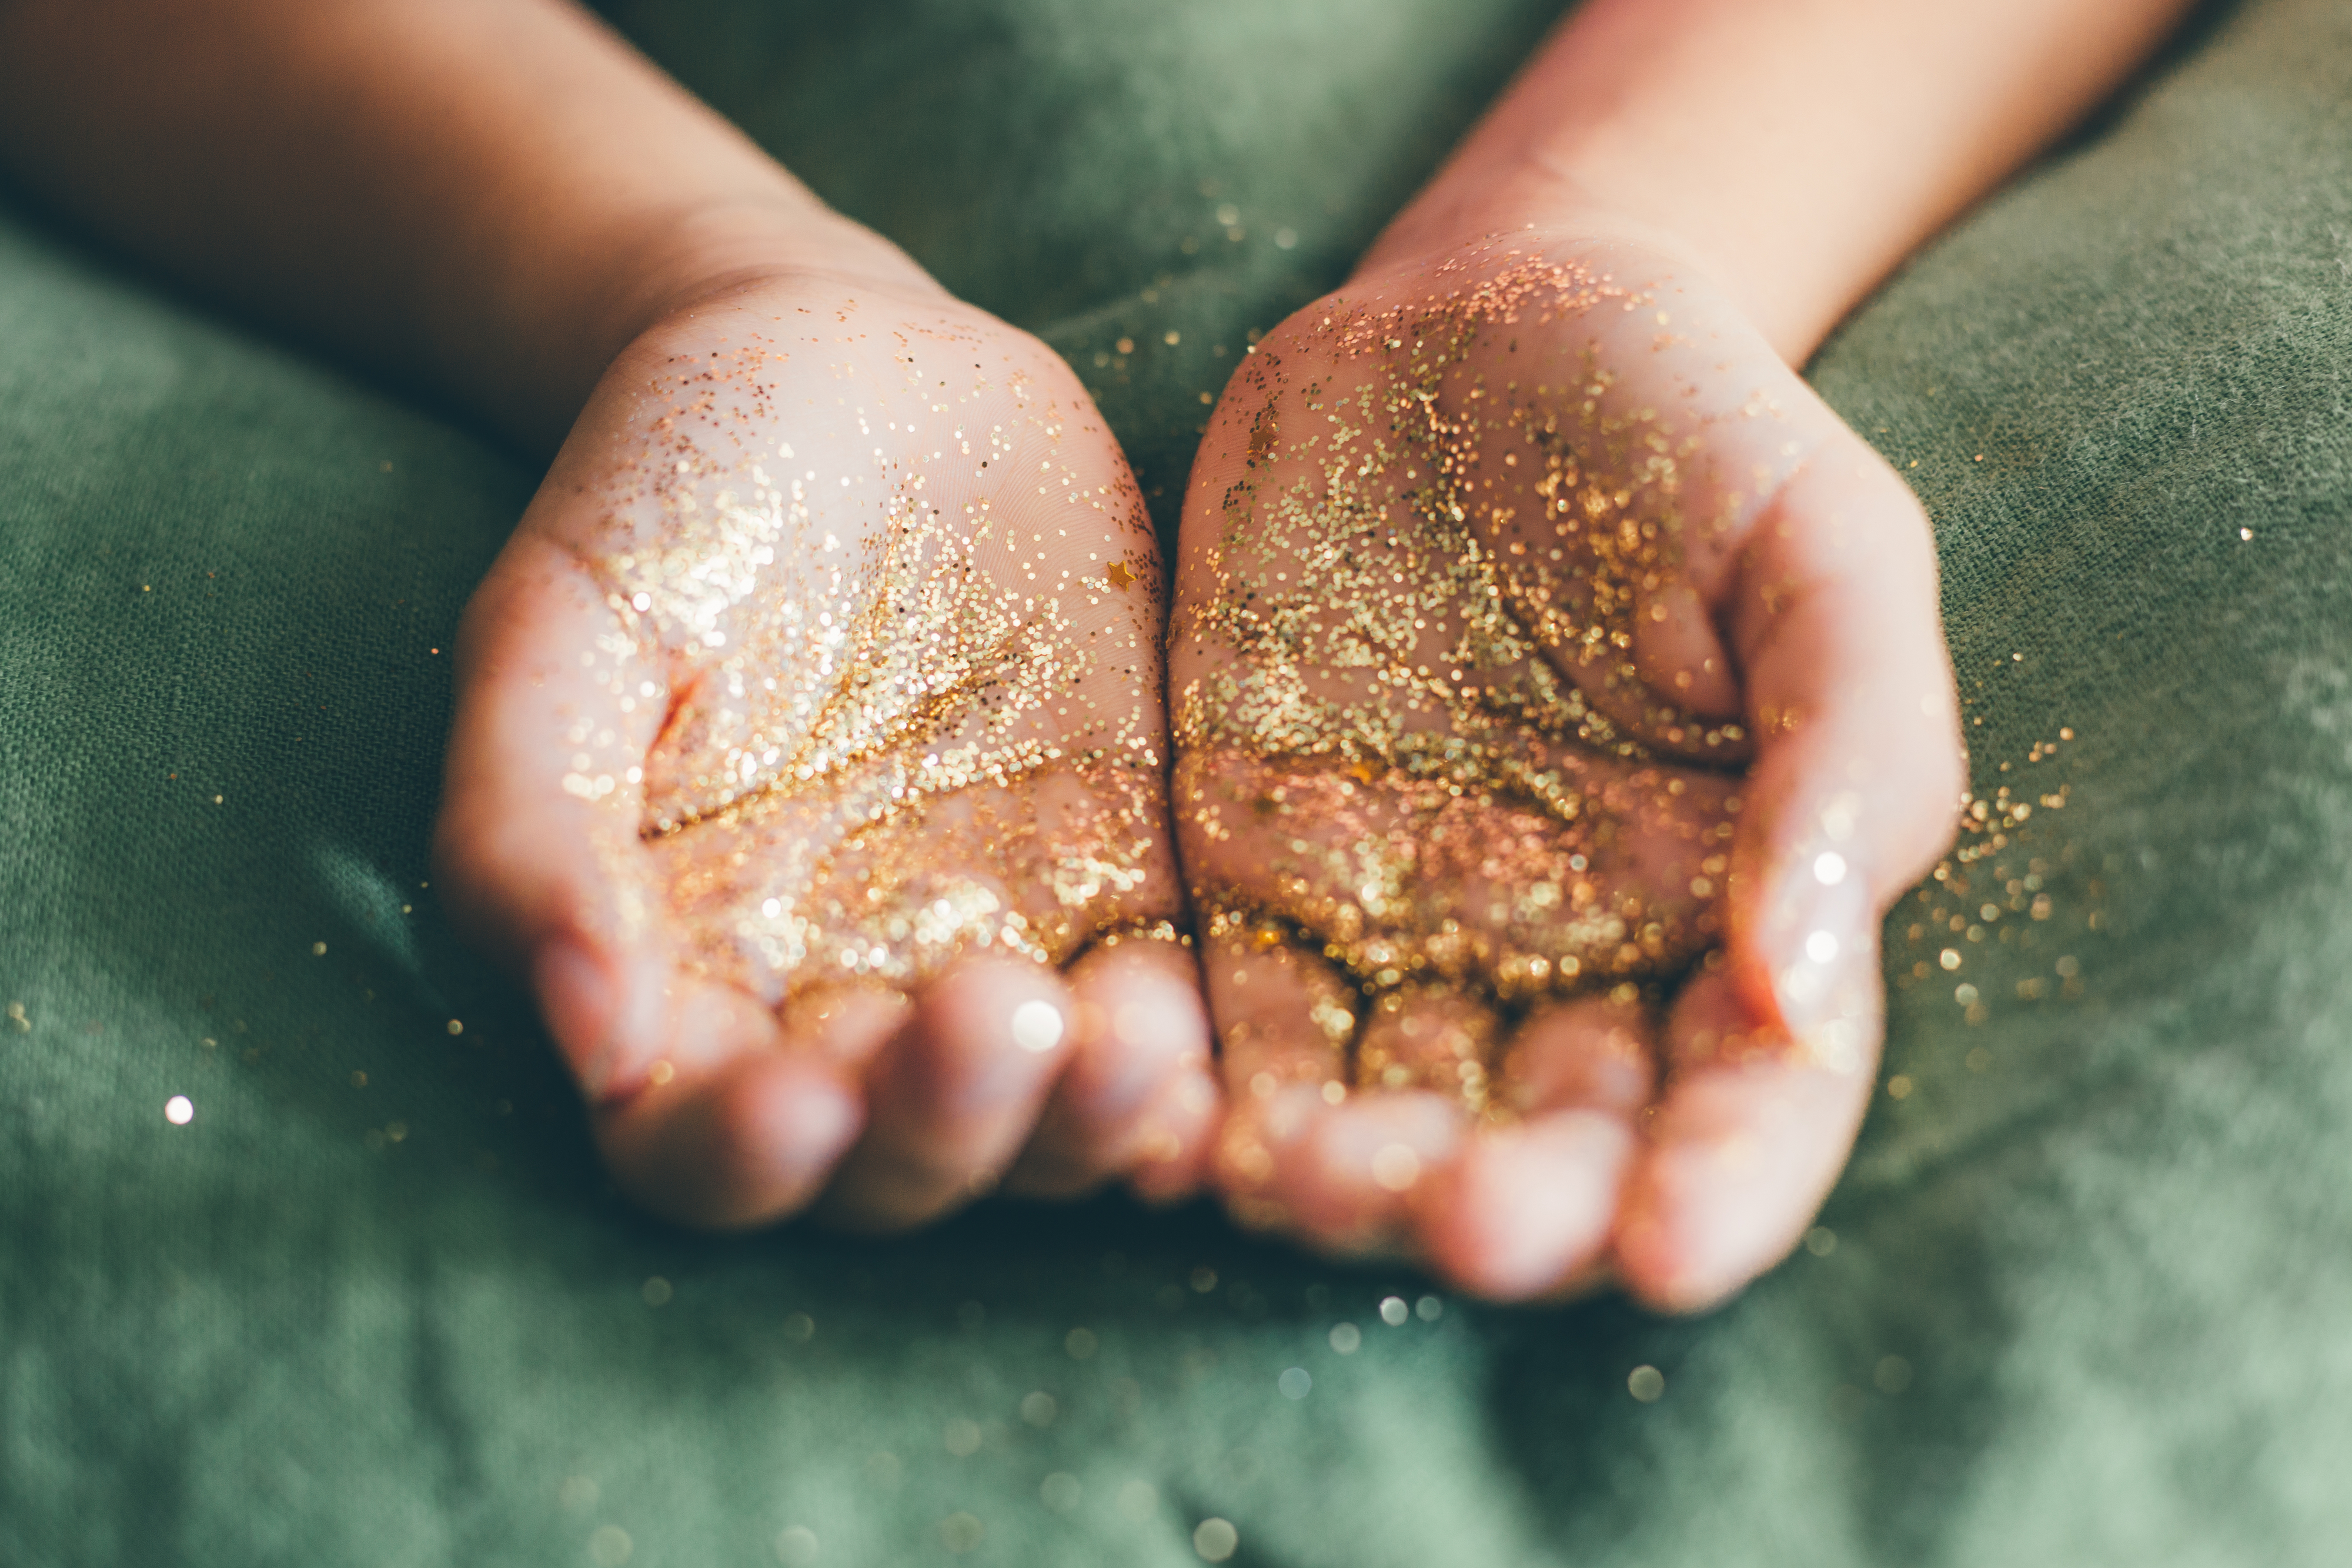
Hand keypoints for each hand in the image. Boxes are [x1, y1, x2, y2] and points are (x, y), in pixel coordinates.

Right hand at [437, 262, 1217, 1228]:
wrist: (864, 371)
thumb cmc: (674, 492)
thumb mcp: (563, 629)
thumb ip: (530, 826)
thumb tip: (588, 1040)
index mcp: (690, 968)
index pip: (697, 1147)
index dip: (745, 1159)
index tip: (798, 1096)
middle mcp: (850, 995)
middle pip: (897, 1164)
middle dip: (948, 1133)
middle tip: (990, 1020)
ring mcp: (1006, 948)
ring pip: (1051, 1121)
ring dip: (1094, 1121)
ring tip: (1133, 1040)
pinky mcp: (1135, 884)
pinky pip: (1177, 1012)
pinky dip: (1202, 1057)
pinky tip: (1224, 1044)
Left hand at [1171, 230, 1958, 1308]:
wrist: (1486, 326)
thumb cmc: (1698, 432)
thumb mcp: (1824, 555)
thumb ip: (1846, 755)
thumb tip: (1801, 988)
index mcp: (1732, 909)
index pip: (1746, 1099)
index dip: (1723, 1190)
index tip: (1670, 1254)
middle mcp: (1567, 957)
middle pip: (1547, 1142)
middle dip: (1513, 1208)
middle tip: (1464, 1226)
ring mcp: (1400, 927)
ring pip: (1378, 1108)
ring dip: (1346, 1176)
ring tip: (1301, 1181)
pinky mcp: (1251, 877)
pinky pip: (1225, 1015)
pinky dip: (1198, 1086)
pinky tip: (1168, 1120)